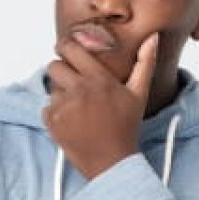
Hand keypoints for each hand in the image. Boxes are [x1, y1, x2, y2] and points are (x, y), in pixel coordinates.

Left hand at [41, 33, 158, 179]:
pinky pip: (46, 108)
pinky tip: (72, 122)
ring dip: (60, 95)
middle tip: (70, 82)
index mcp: (98, 79)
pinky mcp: (53, 122)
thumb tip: (152, 38)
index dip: (64, 47)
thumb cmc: (126, 127)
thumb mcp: (139, 94)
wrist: (112, 161)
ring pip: (51, 89)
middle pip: (54, 66)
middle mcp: (79, 89)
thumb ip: (144, 63)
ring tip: (78, 109)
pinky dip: (55, 114)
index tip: (63, 48)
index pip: (70, 49)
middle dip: (60, 71)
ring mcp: (64, 106)